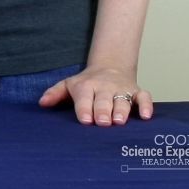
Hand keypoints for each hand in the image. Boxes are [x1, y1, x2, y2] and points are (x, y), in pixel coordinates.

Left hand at [38, 66, 152, 125]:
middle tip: (103, 122)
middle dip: (103, 111)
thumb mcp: (68, 84)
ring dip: (122, 110)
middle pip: (104, 100)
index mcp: (86, 86)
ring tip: (119, 121)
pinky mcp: (137, 91)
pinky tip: (145, 116)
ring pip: (123, 99)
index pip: (85, 97)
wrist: (110, 67)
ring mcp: (122, 89)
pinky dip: (147, 105)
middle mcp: (105, 87)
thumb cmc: (86, 83)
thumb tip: (42, 103)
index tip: (86, 120)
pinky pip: (144, 97)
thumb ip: (55, 94)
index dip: (85, 109)